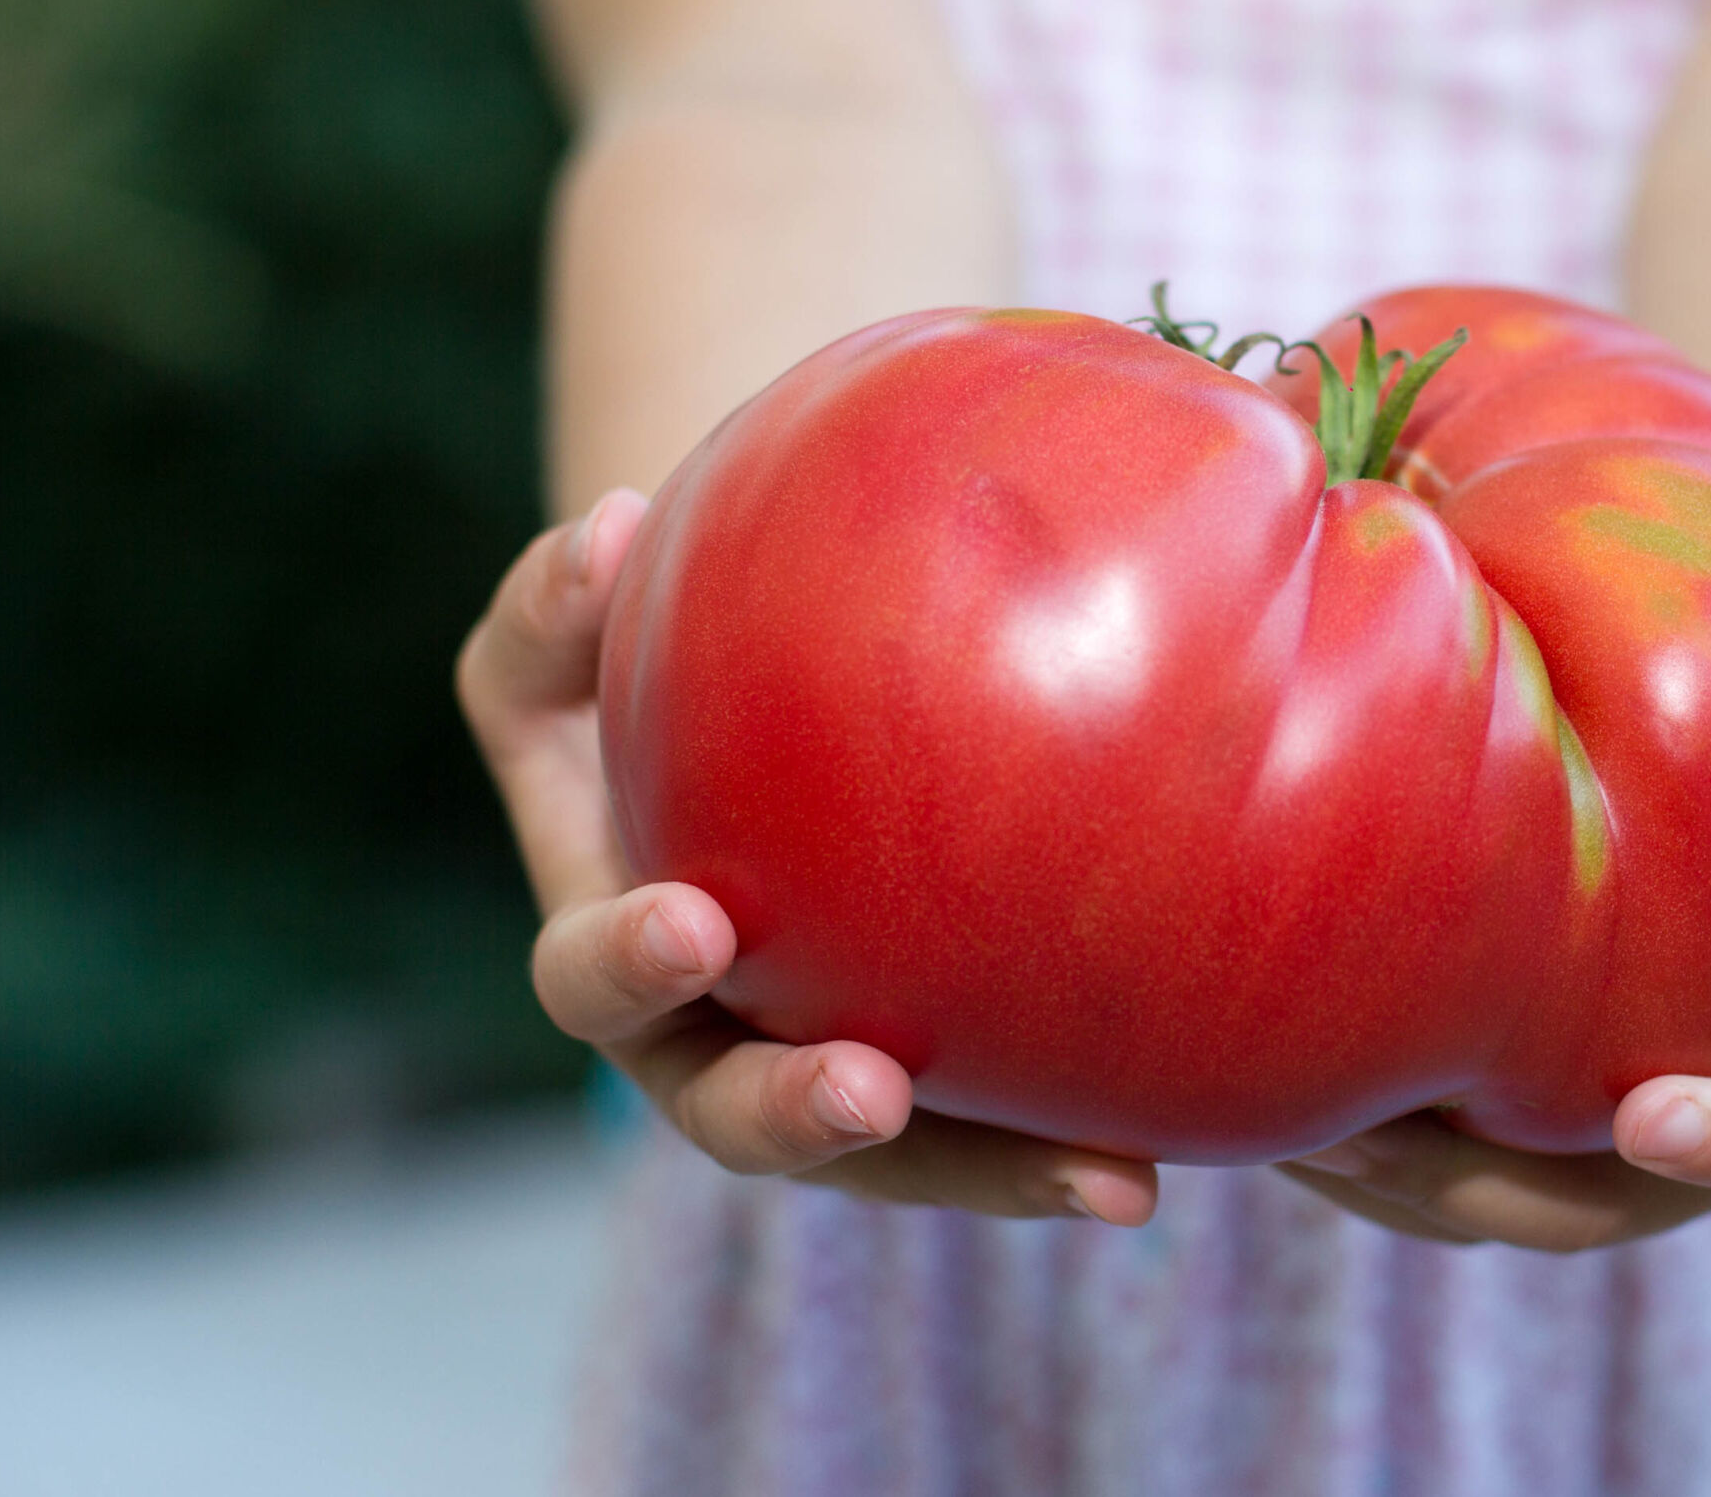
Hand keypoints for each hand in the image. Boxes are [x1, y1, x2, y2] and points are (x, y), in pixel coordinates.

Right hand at [456, 490, 1159, 1225]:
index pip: (595, 980)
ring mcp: (827, 1076)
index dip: (629, 964)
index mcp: (617, 952)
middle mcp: (714, 1044)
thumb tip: (604, 532)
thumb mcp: (566, 645)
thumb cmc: (631, 687)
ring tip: (1102, 1178)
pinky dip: (1063, 1146)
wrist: (742, 745)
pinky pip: (992, 1130)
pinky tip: (1154, 1156)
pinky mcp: (933, 1089)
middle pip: (734, 1115)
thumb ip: (557, 605)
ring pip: (897, 1160)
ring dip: (987, 1175)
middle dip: (794, 1112)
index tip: (692, 924)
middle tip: (866, 1090)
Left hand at [1278, 668, 1710, 1251]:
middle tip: (1375, 1125)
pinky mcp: (1511, 1098)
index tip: (1651, 1113)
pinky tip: (1247, 1053)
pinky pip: (1422, 1138)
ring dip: (1376, 1177)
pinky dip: (1340, 1105)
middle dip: (1484, 1190)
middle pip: (1602, 1207)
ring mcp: (1602, 1131)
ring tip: (1273, 1105)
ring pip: (1481, 1196)